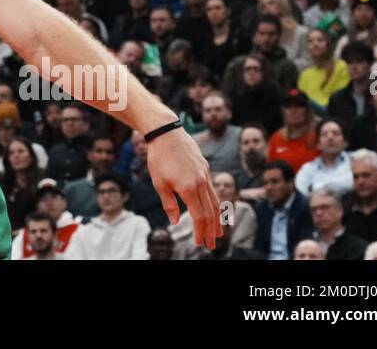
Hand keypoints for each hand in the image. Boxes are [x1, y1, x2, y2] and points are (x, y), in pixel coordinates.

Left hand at [147, 127, 222, 249]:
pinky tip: (213, 210)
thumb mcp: (159, 182)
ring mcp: (205, 175)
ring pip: (215, 201)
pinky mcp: (205, 168)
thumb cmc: (158, 157)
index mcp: (189, 188)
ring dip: (217, 219)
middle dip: (211, 230)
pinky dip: (214, 204)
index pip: (199, 216)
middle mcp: (201, 183)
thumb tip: (174, 222)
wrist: (166, 132)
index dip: (200, 231)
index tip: (200, 243)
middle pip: (210, 212)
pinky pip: (213, 190)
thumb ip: (169, 203)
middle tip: (212, 245)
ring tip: (218, 232)